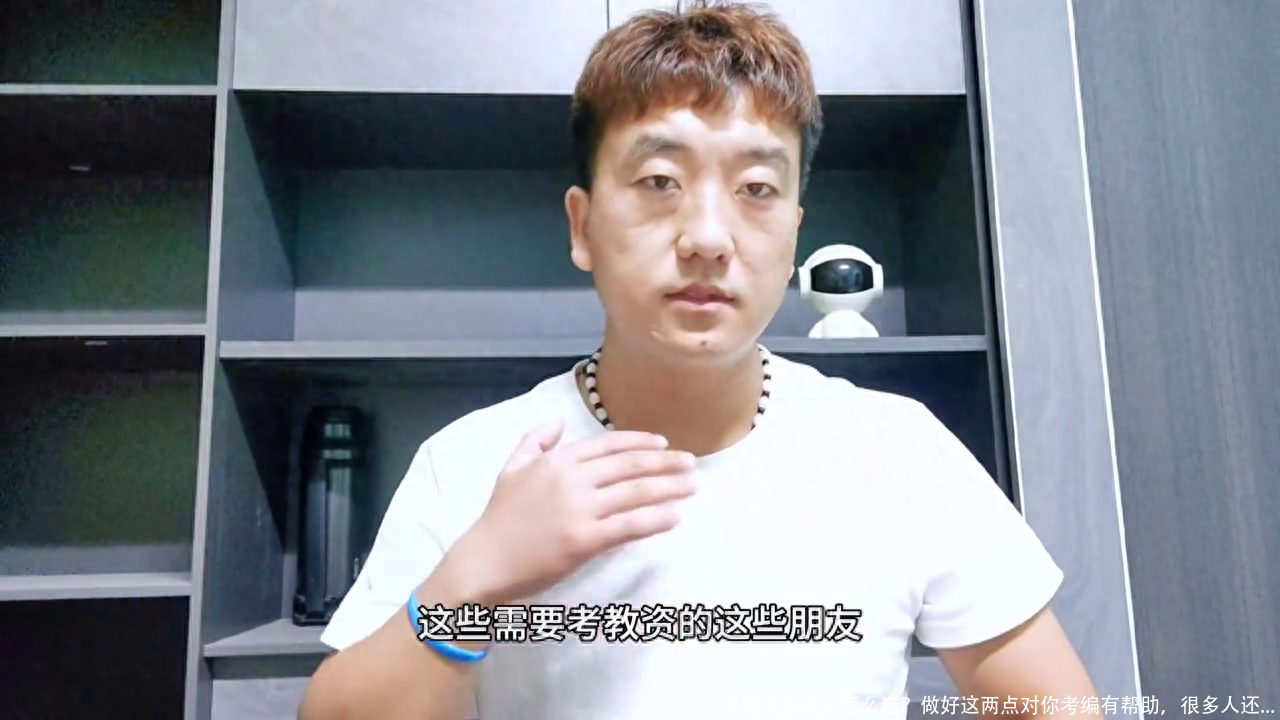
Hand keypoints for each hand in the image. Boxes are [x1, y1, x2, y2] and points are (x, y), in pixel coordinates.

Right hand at [449, 422, 695, 605]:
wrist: (486, 560)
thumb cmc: (500, 518)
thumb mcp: (511, 468)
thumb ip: (535, 441)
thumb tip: (558, 422)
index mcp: (558, 461)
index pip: (609, 445)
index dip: (640, 442)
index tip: (663, 444)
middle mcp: (572, 480)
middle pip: (630, 465)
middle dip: (666, 462)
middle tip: (691, 463)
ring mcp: (580, 510)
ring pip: (636, 492)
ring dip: (670, 487)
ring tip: (693, 485)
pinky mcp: (586, 540)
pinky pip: (630, 526)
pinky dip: (656, 519)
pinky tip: (675, 516)